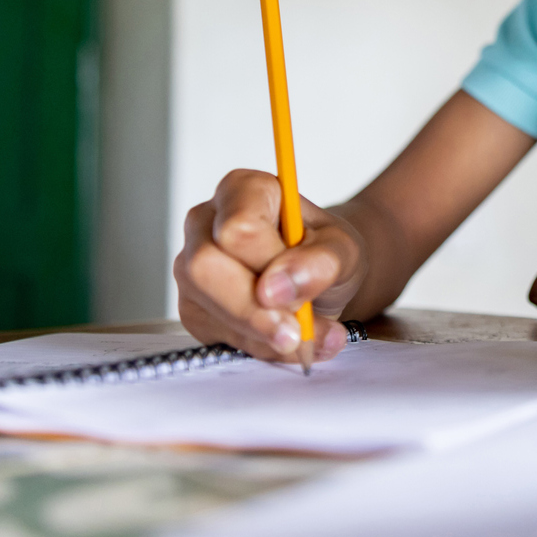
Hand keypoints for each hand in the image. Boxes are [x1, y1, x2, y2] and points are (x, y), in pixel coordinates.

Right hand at [174, 169, 367, 363]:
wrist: (323, 276)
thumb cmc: (327, 251)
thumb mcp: (344, 250)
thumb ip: (321, 261)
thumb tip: (277, 288)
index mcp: (243, 190)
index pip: (236, 227)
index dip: (266, 264)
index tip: (296, 289)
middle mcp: (206, 223)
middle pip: (205, 268)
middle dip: (254, 310)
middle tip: (297, 331)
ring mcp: (192, 267)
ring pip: (205, 307)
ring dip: (260, 334)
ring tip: (305, 337)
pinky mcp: (194, 307)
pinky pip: (214, 335)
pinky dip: (258, 347)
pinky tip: (287, 341)